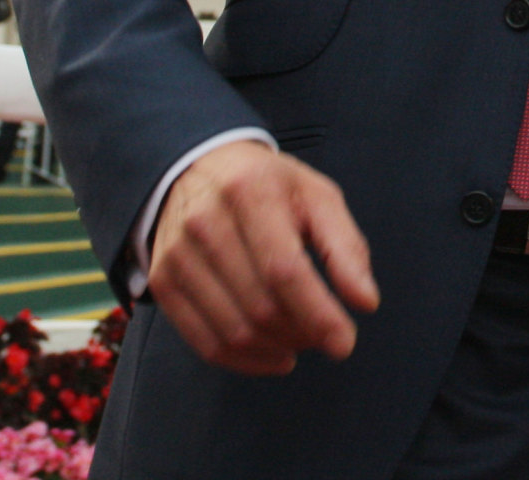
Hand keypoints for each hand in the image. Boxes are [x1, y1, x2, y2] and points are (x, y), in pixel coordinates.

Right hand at [148, 140, 378, 375]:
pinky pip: (203, 343)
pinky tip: (272, 355)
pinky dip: (244, 361)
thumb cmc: (270, 185)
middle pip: (260, 305)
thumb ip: (346, 247)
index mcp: (253, 191)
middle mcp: (207, 223)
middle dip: (301, 333)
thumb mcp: (317, 196)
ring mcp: (178, 255)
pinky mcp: (163, 282)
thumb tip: (365, 302)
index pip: (285, 270)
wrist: (199, 167)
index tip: (344, 344)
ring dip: (276, 349)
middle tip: (325, 336)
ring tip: (301, 341)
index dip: (317, 314)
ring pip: (232, 331)